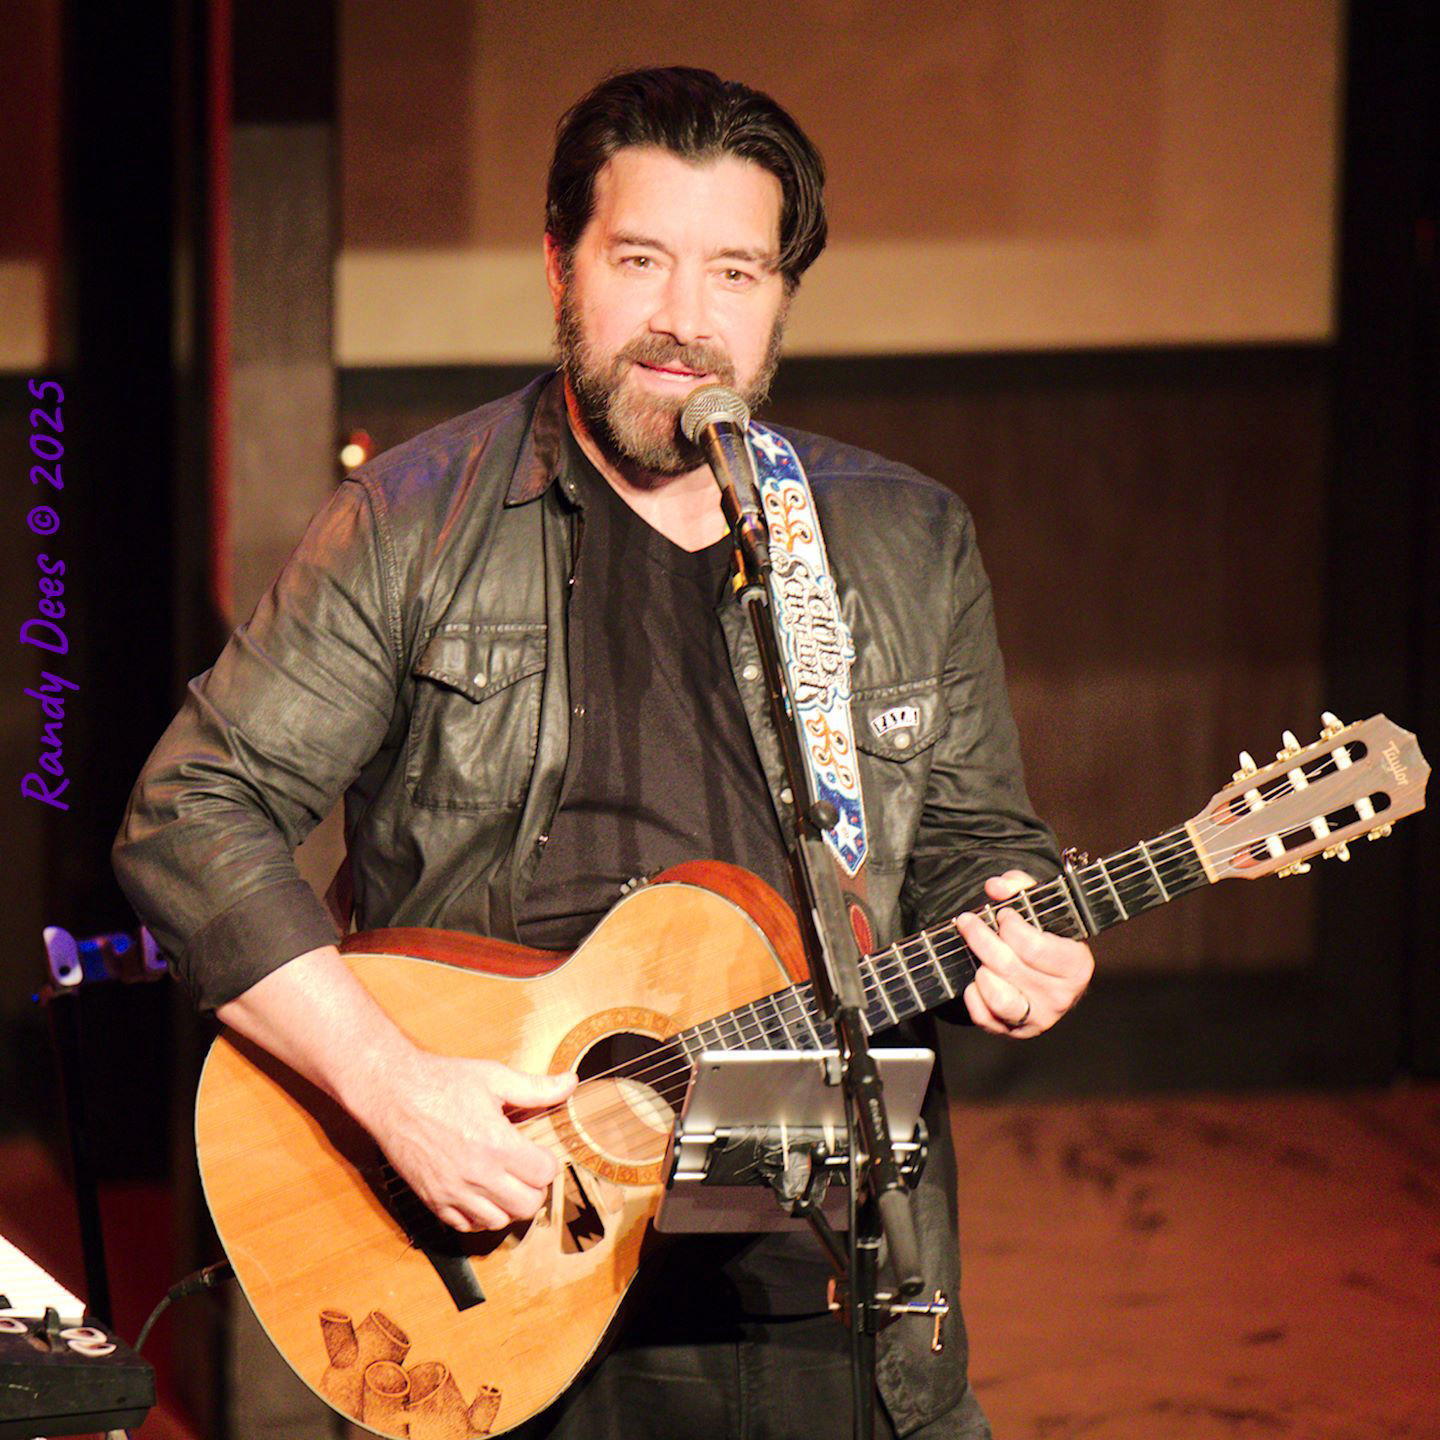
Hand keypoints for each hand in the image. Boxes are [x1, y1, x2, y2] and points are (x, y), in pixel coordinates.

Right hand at [360, 1053, 576, 1232]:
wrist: (393, 1093)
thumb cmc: (442, 1082)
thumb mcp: (494, 1077)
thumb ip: (535, 1087)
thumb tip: (570, 1083)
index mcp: (496, 1144)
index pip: (544, 1173)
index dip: (547, 1161)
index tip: (539, 1151)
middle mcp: (477, 1174)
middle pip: (528, 1205)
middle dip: (535, 1188)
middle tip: (527, 1169)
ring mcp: (453, 1191)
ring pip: (499, 1221)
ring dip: (509, 1205)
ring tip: (505, 1182)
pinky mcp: (433, 1200)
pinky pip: (466, 1226)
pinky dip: (479, 1216)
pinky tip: (480, 1193)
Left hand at [955, 870, 1092, 1037]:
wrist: (1047, 973)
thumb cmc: (1043, 935)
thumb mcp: (1040, 904)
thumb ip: (1019, 886)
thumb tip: (996, 887)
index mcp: (1076, 965)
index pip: (1035, 947)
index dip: (1011, 927)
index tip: (1003, 915)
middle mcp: (1062, 997)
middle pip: (1009, 967)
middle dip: (981, 938)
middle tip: (968, 921)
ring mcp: (1039, 1018)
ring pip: (999, 997)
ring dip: (982, 971)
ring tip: (981, 958)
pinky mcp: (1016, 1032)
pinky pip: (984, 1017)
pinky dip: (974, 996)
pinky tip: (979, 979)